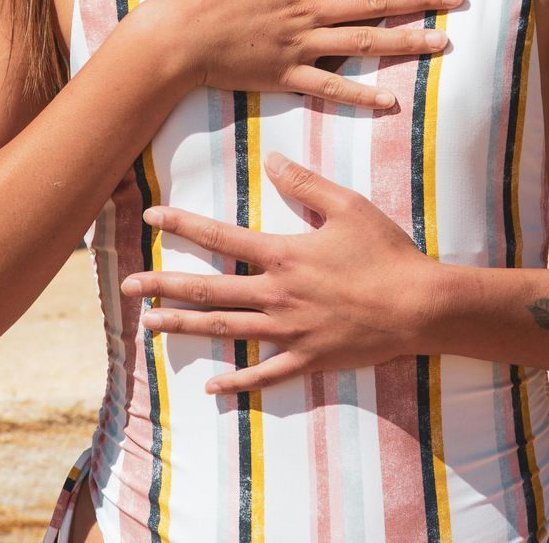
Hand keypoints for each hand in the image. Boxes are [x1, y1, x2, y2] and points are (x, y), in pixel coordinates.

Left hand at [117, 150, 438, 394]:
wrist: (420, 306)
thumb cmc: (387, 253)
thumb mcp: (349, 207)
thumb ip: (306, 184)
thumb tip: (272, 160)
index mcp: (284, 254)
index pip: (221, 237)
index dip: (183, 226)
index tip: (152, 218)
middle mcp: (277, 294)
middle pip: (209, 289)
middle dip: (164, 285)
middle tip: (128, 284)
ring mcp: (289, 330)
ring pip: (225, 330)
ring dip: (184, 327)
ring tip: (149, 325)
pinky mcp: (308, 359)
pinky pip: (264, 374)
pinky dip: (237, 382)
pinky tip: (211, 388)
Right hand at [135, 0, 462, 110]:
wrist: (172, 38)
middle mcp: (308, 12)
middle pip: (374, 3)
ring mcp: (300, 47)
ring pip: (364, 45)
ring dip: (407, 43)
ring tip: (444, 43)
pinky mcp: (286, 77)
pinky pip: (331, 90)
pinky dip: (362, 97)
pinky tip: (392, 102)